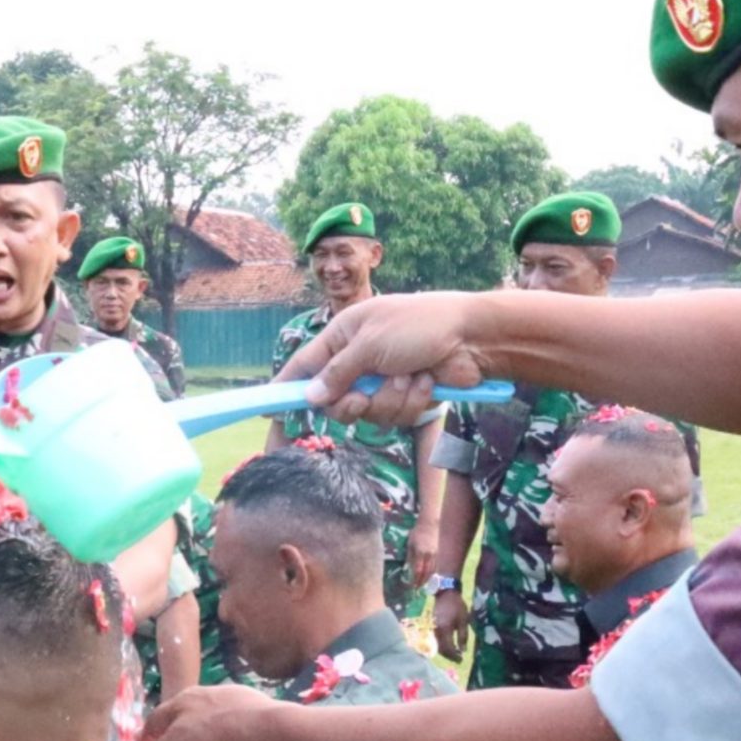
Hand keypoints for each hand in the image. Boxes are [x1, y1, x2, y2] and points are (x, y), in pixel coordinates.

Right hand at [275, 293, 494, 429]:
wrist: (473, 337)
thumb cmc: (420, 325)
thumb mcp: (371, 343)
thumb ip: (338, 371)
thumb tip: (309, 396)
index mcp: (344, 336)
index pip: (305, 365)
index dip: (286, 386)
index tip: (267, 408)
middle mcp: (360, 360)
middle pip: (335, 400)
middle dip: (352, 402)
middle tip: (362, 396)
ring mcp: (383, 380)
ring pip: (369, 412)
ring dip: (392, 398)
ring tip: (410, 375)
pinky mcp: (406, 397)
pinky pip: (396, 415)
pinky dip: (412, 401)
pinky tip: (427, 381)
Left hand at [407, 521, 438, 587]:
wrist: (430, 524)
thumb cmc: (417, 533)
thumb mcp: (410, 544)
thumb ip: (410, 557)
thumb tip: (408, 570)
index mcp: (420, 552)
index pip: (418, 570)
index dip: (415, 580)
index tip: (411, 586)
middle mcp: (429, 555)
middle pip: (426, 573)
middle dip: (421, 582)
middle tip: (417, 589)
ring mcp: (436, 555)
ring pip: (433, 571)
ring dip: (427, 580)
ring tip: (422, 585)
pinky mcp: (440, 554)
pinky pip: (437, 567)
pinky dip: (432, 574)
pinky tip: (429, 577)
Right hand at [432, 588, 470, 661]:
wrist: (445, 595)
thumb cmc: (457, 606)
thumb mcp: (463, 621)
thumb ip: (463, 637)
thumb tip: (463, 650)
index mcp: (445, 630)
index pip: (448, 648)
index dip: (454, 656)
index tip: (461, 660)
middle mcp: (436, 631)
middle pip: (441, 649)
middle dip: (450, 656)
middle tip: (458, 660)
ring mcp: (433, 629)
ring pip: (437, 646)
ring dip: (445, 652)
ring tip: (454, 655)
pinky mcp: (432, 627)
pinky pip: (436, 641)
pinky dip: (442, 646)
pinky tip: (448, 646)